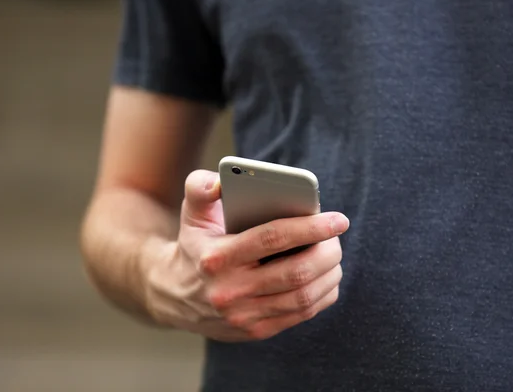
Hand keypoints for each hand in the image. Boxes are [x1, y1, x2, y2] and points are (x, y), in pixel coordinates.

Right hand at [140, 170, 349, 341]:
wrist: (173, 294)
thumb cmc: (195, 243)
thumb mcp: (191, 212)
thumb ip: (200, 187)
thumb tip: (221, 181)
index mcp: (215, 257)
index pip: (271, 239)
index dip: (310, 227)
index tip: (338, 219)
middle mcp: (228, 291)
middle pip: (295, 272)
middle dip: (327, 252)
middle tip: (338, 237)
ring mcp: (243, 316)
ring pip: (302, 297)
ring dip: (329, 274)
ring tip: (334, 254)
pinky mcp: (255, 331)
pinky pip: (301, 315)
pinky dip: (322, 295)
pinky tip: (327, 277)